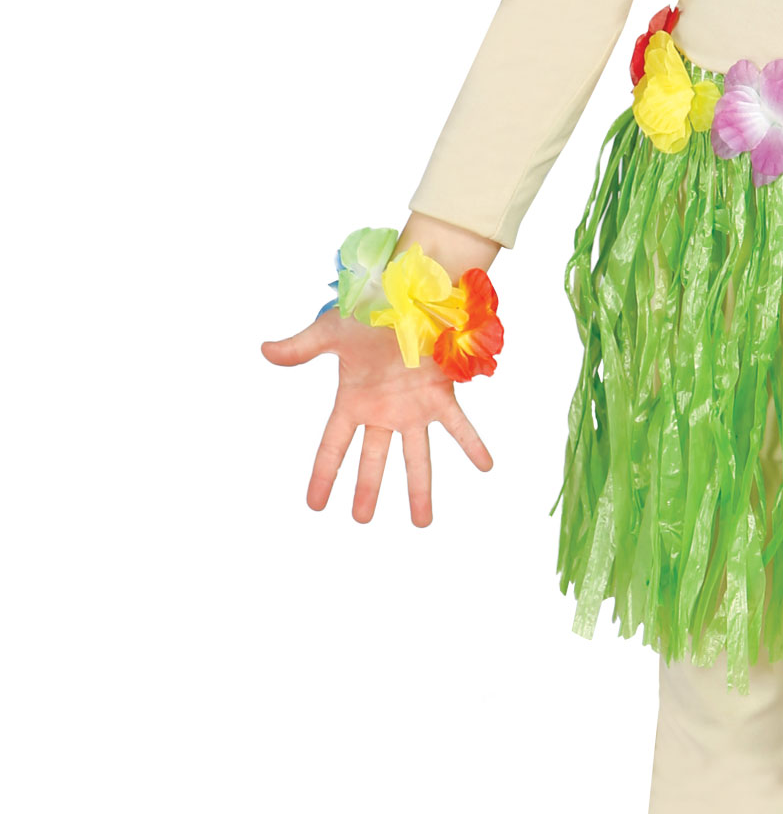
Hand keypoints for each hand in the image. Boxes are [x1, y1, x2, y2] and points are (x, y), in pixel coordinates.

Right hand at [261, 308, 493, 525]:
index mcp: (353, 400)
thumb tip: (264, 350)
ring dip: (420, 488)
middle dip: (368, 490)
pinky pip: (459, 426)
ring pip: (417, 456)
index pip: (334, 446)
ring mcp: (413, 407)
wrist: (407, 291)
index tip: (314, 505)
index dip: (324, 475)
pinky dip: (473, 445)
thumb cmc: (367, 310)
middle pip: (374, 459)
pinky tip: (486, 466)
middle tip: (361, 520)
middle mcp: (383, 411)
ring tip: (423, 522)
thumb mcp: (330, 332)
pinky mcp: (441, 395)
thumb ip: (301, 348)